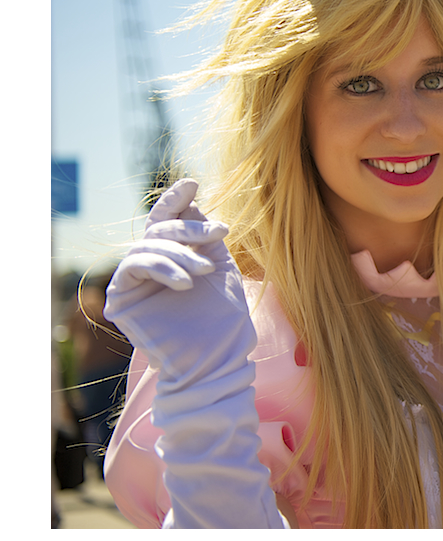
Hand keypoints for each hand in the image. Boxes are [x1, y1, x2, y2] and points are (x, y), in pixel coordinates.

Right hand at [104, 178, 254, 384]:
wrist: (217, 358)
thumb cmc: (224, 317)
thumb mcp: (220, 266)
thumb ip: (204, 236)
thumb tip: (190, 201)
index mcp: (173, 257)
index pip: (167, 221)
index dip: (176, 200)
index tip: (193, 182)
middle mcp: (150, 267)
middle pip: (159, 229)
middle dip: (189, 228)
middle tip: (219, 233)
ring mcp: (134, 282)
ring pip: (147, 246)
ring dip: (180, 252)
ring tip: (205, 270)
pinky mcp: (121, 298)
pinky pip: (134, 265)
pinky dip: (161, 267)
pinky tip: (185, 282)